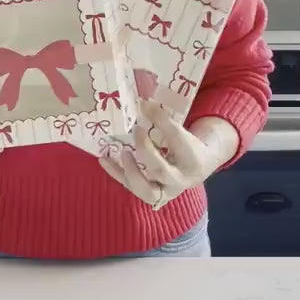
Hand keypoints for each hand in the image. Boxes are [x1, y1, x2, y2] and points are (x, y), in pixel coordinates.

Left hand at [99, 101, 236, 210]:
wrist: (197, 170)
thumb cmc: (187, 146)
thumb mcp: (183, 131)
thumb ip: (164, 120)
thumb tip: (142, 103)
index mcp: (192, 158)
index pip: (177, 138)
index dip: (160, 120)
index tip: (145, 104)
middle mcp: (180, 179)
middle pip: (162, 170)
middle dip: (146, 150)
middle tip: (137, 130)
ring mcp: (165, 192)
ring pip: (146, 190)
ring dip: (131, 171)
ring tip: (123, 153)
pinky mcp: (151, 196)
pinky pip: (131, 188)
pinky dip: (116, 174)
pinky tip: (103, 160)